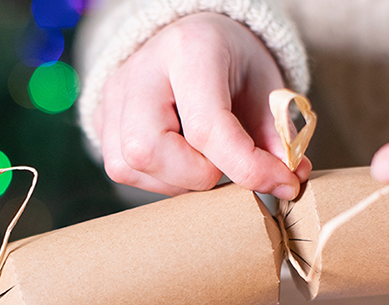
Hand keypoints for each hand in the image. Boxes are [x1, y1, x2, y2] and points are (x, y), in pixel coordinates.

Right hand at [93, 13, 309, 199]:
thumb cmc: (232, 63)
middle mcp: (141, 70)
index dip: (247, 168)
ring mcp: (114, 94)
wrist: (195, 37)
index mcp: (189, 50)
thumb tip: (287, 182)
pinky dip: (159, 178)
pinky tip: (181, 160)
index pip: (207, 128)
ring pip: (129, 165)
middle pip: (148, 150)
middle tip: (225, 165)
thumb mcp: (266, 88)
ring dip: (177, 181)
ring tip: (205, 161)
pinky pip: (122, 167)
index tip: (282, 182)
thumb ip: (276, 136)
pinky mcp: (101, 116)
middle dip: (196, 175)